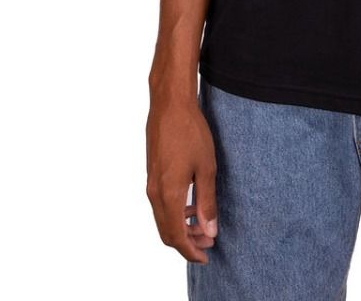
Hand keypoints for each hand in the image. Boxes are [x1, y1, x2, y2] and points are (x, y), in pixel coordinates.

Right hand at [146, 94, 218, 263]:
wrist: (170, 104)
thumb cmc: (190, 131)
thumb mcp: (206, 167)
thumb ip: (207, 201)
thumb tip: (209, 230)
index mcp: (168, 194)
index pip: (176, 236)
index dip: (191, 251)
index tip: (206, 256)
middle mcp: (154, 192)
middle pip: (166, 232)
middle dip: (187, 242)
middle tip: (209, 242)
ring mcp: (150, 183)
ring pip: (162, 219)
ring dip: (181, 228)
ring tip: (203, 226)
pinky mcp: (152, 174)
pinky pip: (160, 204)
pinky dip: (175, 213)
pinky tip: (192, 205)